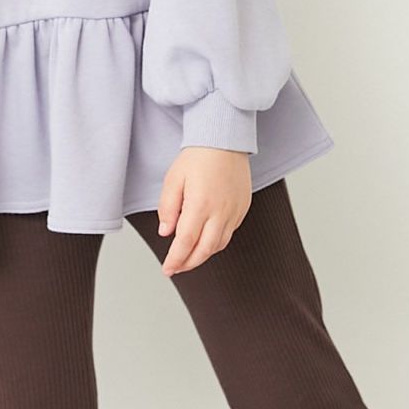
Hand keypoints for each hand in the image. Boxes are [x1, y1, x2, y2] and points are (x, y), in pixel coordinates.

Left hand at [157, 147, 251, 275]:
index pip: (185, 242)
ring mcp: (234, 212)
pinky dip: (215, 242)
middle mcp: (220, 212)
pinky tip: (204, 240)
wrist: (225, 139)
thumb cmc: (198, 156)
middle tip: (176, 268)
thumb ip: (167, 208)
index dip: (175, 260)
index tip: (167, 270)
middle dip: (188, 264)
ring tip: (188, 257)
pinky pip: (228, 234)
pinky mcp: (242, 209)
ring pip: (218, 245)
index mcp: (200, 204)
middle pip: (204, 251)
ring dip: (202, 255)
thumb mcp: (173, 179)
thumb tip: (165, 233)